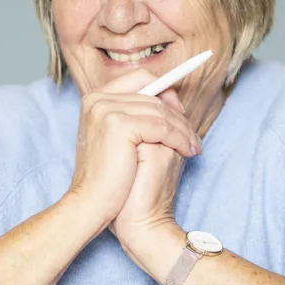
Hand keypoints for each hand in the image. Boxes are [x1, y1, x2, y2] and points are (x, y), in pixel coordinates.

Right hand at [65, 69, 201, 227]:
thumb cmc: (108, 178)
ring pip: (161, 111)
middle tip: (192, 135)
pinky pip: (162, 126)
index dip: (165, 92)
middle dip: (178, 115)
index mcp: (95, 98)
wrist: (91, 205)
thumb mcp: (119, 140)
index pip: (139, 78)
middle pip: (154, 94)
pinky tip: (187, 152)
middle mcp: (97, 98)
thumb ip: (137, 116)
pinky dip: (180, 138)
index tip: (182, 113)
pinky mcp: (119, 125)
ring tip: (193, 147)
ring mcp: (106, 109)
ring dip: (183, 129)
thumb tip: (171, 99)